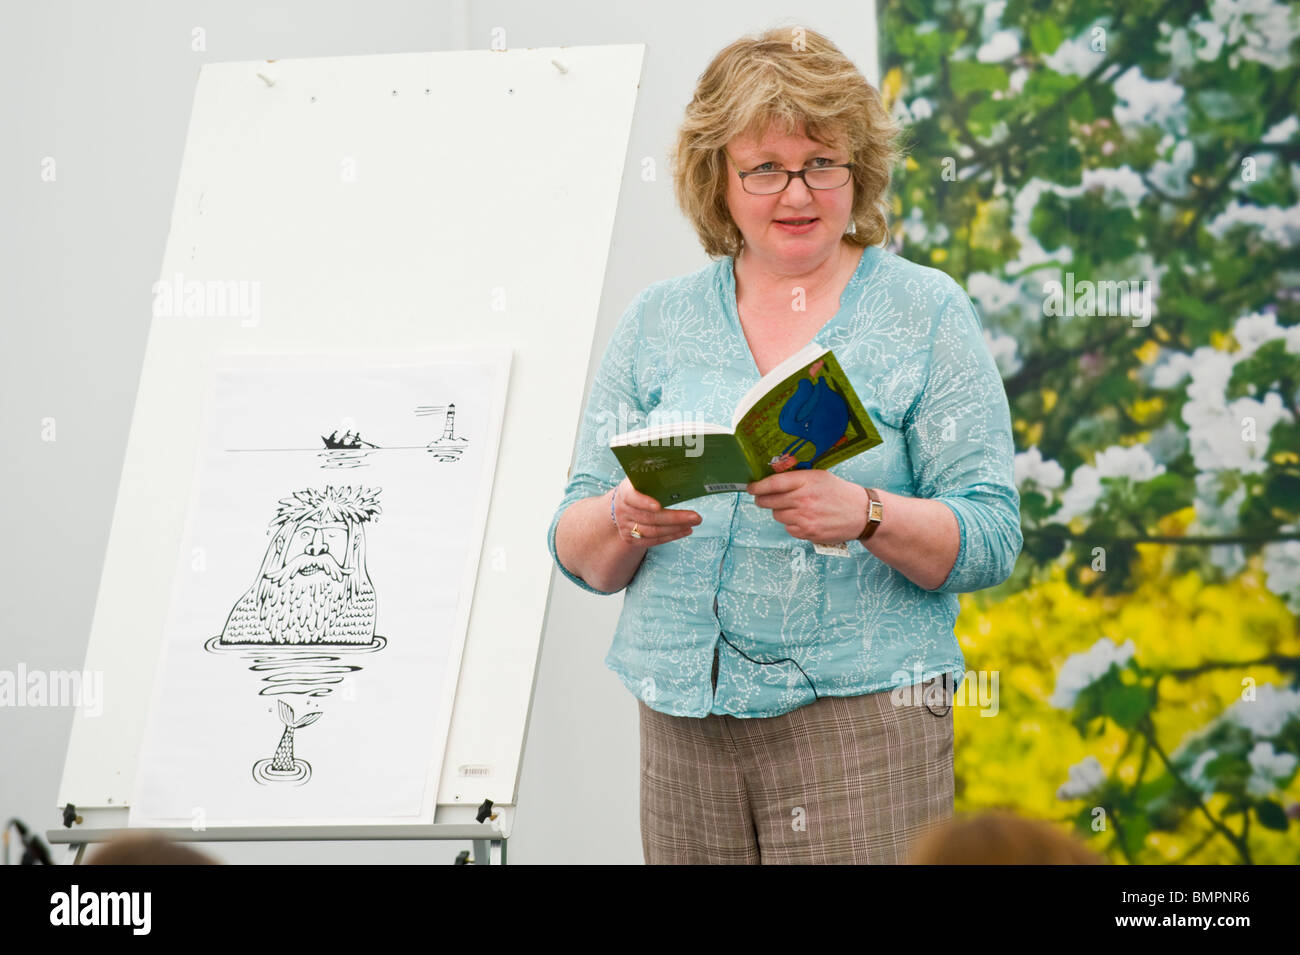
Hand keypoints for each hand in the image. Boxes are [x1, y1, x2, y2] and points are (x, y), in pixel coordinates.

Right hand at [610, 478, 700, 547]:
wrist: (623, 504)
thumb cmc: (640, 487)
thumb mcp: (643, 478)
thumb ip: (656, 476)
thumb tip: (681, 470)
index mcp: (625, 492)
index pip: (632, 497)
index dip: (644, 502)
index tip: (659, 506)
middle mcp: (623, 510)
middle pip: (649, 518)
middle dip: (675, 518)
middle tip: (696, 517)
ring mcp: (625, 526)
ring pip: (653, 531)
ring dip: (676, 529)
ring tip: (693, 524)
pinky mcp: (631, 539)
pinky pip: (653, 541)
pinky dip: (671, 537)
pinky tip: (685, 530)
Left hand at [747, 471, 866, 543]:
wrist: (861, 513)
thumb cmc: (838, 492)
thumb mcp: (819, 476)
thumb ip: (796, 477)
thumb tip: (769, 480)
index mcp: (806, 481)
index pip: (772, 484)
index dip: (757, 487)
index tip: (750, 488)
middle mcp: (803, 499)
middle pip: (769, 501)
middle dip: (762, 500)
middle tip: (762, 498)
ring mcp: (804, 517)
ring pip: (777, 515)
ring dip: (780, 512)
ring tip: (794, 508)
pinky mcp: (807, 532)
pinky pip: (788, 528)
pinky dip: (792, 524)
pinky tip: (804, 519)